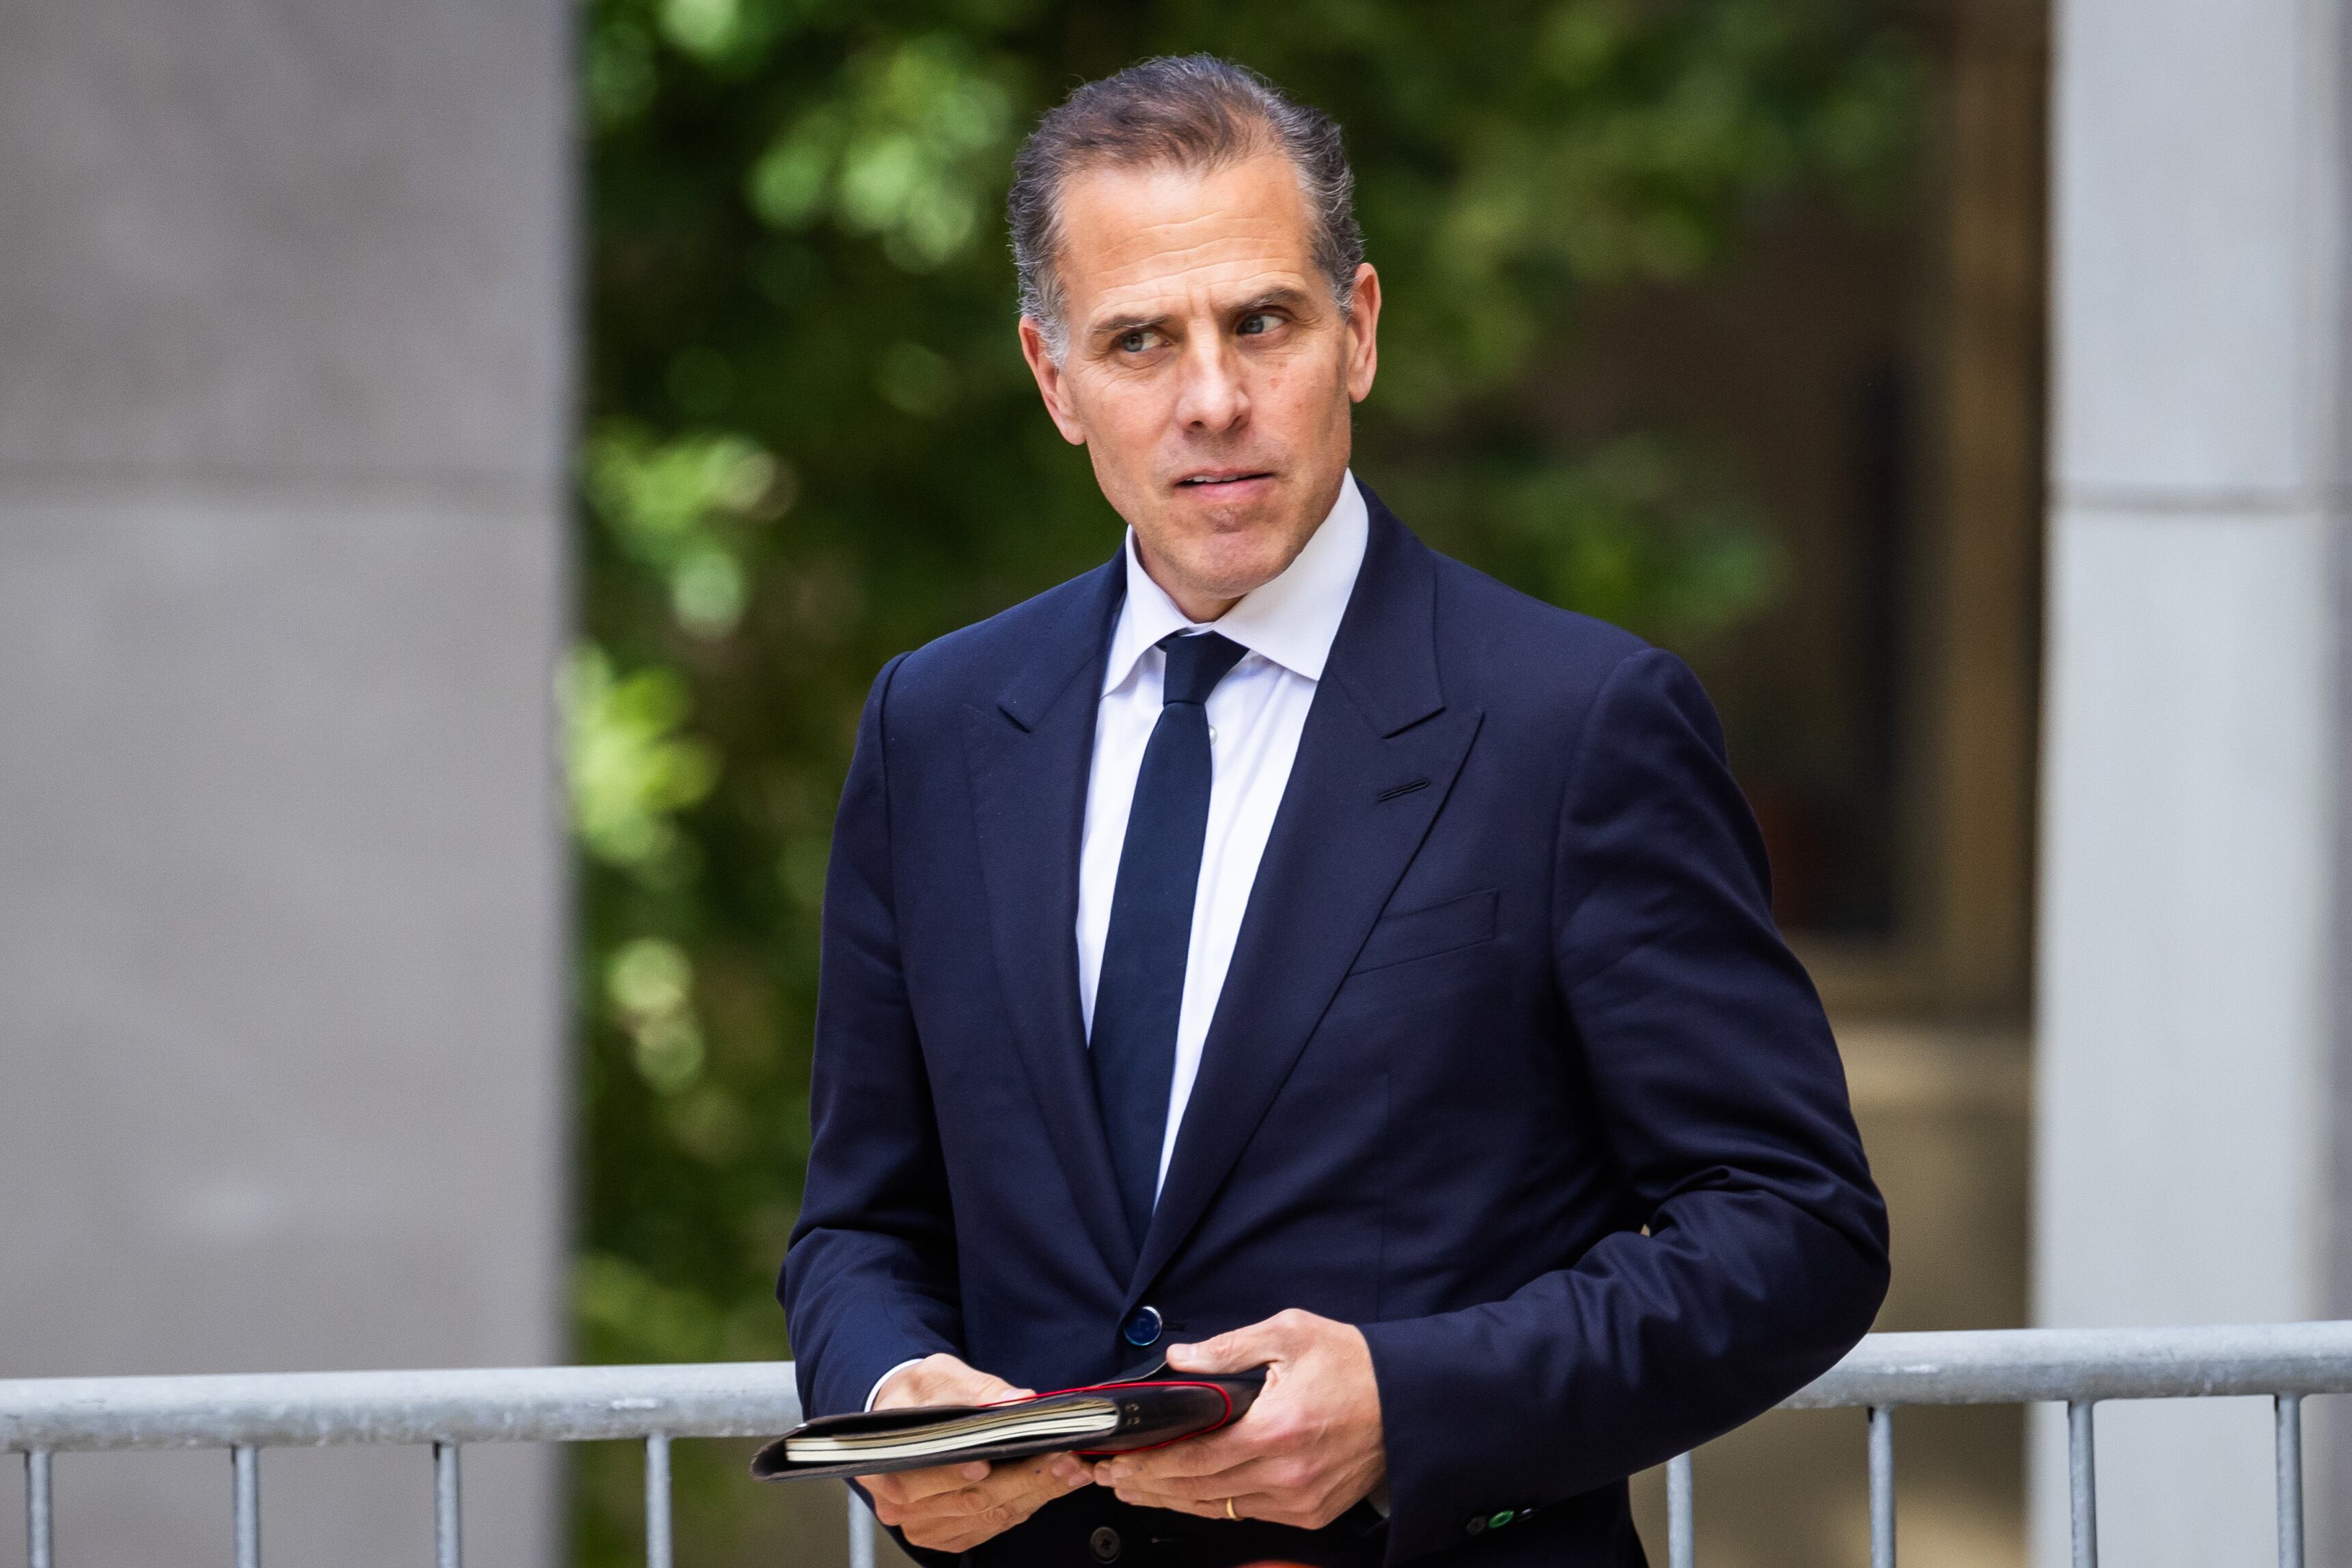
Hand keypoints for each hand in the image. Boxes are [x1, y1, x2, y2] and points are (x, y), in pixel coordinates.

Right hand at [859, 1353, 1091, 1552]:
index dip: (961, 1473)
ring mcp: (925, 1523)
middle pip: (968, 1500)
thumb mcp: (938, 1377)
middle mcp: (900, 1504)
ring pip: (988, 1515)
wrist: (907, 1415)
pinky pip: (993, 1525)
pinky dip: (1026, 1504)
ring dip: (1034, 1493)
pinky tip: (1051, 1483)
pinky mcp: (949, 1532)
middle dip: (1022, 1480)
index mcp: (886, 1465)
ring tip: (1070, 1469)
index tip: (998, 1459)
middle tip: (1063, 1459)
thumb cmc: (917, 1395)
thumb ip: (974, 1389)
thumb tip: (1015, 1399)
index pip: (924, 1478)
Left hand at [1093, 1308, 1385, 1529]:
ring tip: (1137, 1490)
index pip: (1194, 1459)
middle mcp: (1287, 1475)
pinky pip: (1249, 1515)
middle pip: (1199, 1491)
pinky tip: (1189, 1495)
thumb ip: (1228, 1349)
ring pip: (1220, 1510)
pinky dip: (1214, 1506)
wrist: (1410, 1401)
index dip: (1148, 1464)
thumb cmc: (1354, 1364)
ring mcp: (1300, 1500)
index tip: (1116, 1462)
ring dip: (1174, 1500)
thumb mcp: (1290, 1334)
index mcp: (1277, 1430)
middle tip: (1111, 1479)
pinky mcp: (1311, 1513)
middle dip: (1148, 1485)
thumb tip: (1178, 1359)